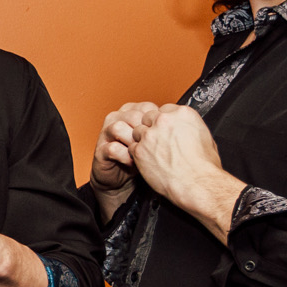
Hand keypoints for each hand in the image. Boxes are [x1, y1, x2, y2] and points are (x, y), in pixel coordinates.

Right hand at [89, 102, 160, 219]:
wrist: (123, 180)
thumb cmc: (144, 159)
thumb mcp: (157, 140)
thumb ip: (166, 128)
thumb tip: (186, 122)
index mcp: (132, 112)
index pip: (146, 107)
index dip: (157, 121)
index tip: (167, 134)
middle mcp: (118, 119)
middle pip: (132, 115)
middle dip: (146, 132)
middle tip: (156, 146)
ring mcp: (106, 134)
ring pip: (118, 128)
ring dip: (133, 142)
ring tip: (143, 154)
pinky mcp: (101, 150)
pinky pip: (112, 148)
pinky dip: (125, 156)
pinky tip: (134, 163)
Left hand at [130, 104, 223, 201]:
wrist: (196, 183)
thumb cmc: (204, 166)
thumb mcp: (206, 138)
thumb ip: (190, 128)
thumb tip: (186, 129)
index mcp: (183, 114)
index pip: (165, 109)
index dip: (164, 120)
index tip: (166, 128)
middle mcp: (164, 121)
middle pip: (149, 117)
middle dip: (152, 128)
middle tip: (158, 140)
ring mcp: (150, 135)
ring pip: (137, 130)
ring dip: (143, 140)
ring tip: (153, 152)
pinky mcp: (140, 150)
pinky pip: (132, 147)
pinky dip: (138, 153)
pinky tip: (148, 160)